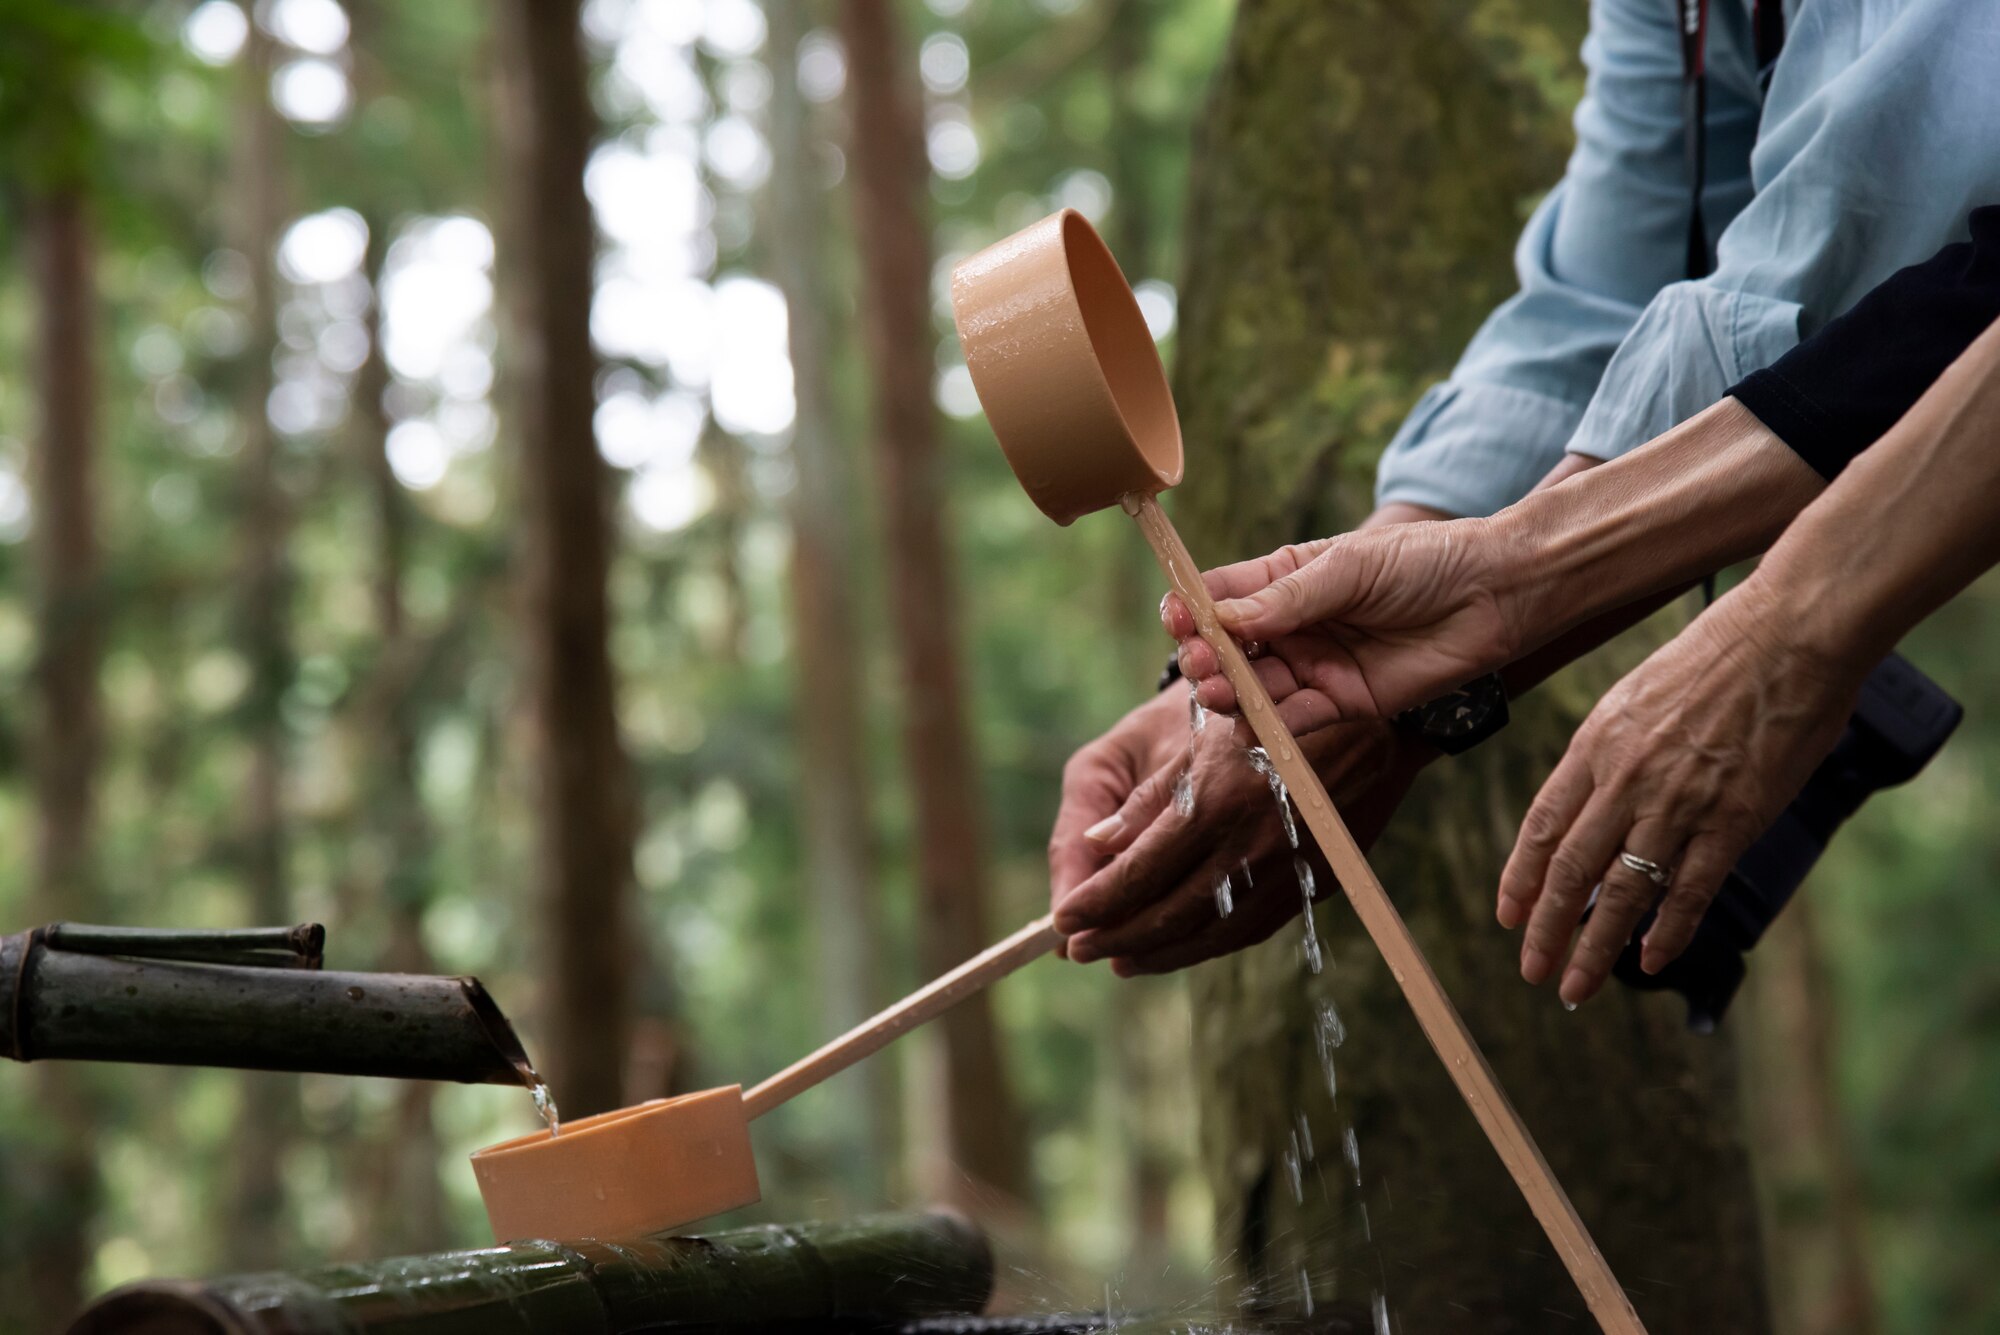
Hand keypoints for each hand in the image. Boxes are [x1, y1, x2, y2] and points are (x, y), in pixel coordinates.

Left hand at [1053, 695, 1423, 974]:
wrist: (1371, 729)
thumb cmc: (1272, 721)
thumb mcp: (1205, 739)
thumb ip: (1149, 798)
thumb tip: (1095, 845)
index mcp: (1215, 803)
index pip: (1139, 871)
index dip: (1096, 901)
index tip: (1063, 918)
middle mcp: (1248, 846)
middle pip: (1166, 913)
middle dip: (1115, 936)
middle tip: (1078, 949)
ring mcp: (1282, 873)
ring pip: (1204, 933)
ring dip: (1154, 952)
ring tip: (1118, 959)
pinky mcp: (1307, 889)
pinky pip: (1243, 933)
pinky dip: (1200, 948)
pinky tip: (1174, 950)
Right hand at [1166, 517, 1524, 734]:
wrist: (1496, 594)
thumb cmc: (1425, 561)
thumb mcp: (1348, 567)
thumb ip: (1286, 598)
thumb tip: (1222, 619)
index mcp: (1284, 580)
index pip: (1220, 597)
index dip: (1191, 610)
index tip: (1174, 619)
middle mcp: (1291, 627)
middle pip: (1227, 650)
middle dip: (1206, 659)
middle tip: (1202, 664)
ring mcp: (1314, 667)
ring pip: (1253, 690)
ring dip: (1230, 694)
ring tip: (1220, 691)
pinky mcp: (1343, 703)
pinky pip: (1294, 722)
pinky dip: (1270, 727)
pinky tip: (1256, 723)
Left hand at [1500, 580, 1865, 1006]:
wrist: (1785, 636)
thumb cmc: (1715, 654)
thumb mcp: (1635, 694)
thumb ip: (1611, 751)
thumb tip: (1594, 797)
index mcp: (1595, 745)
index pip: (1541, 826)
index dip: (1520, 878)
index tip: (1508, 916)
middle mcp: (1625, 779)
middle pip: (1570, 870)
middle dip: (1547, 929)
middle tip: (1532, 970)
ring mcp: (1678, 803)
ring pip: (1623, 892)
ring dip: (1596, 946)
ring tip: (1576, 986)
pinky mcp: (1732, 820)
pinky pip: (1691, 889)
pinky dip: (1669, 931)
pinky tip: (1652, 959)